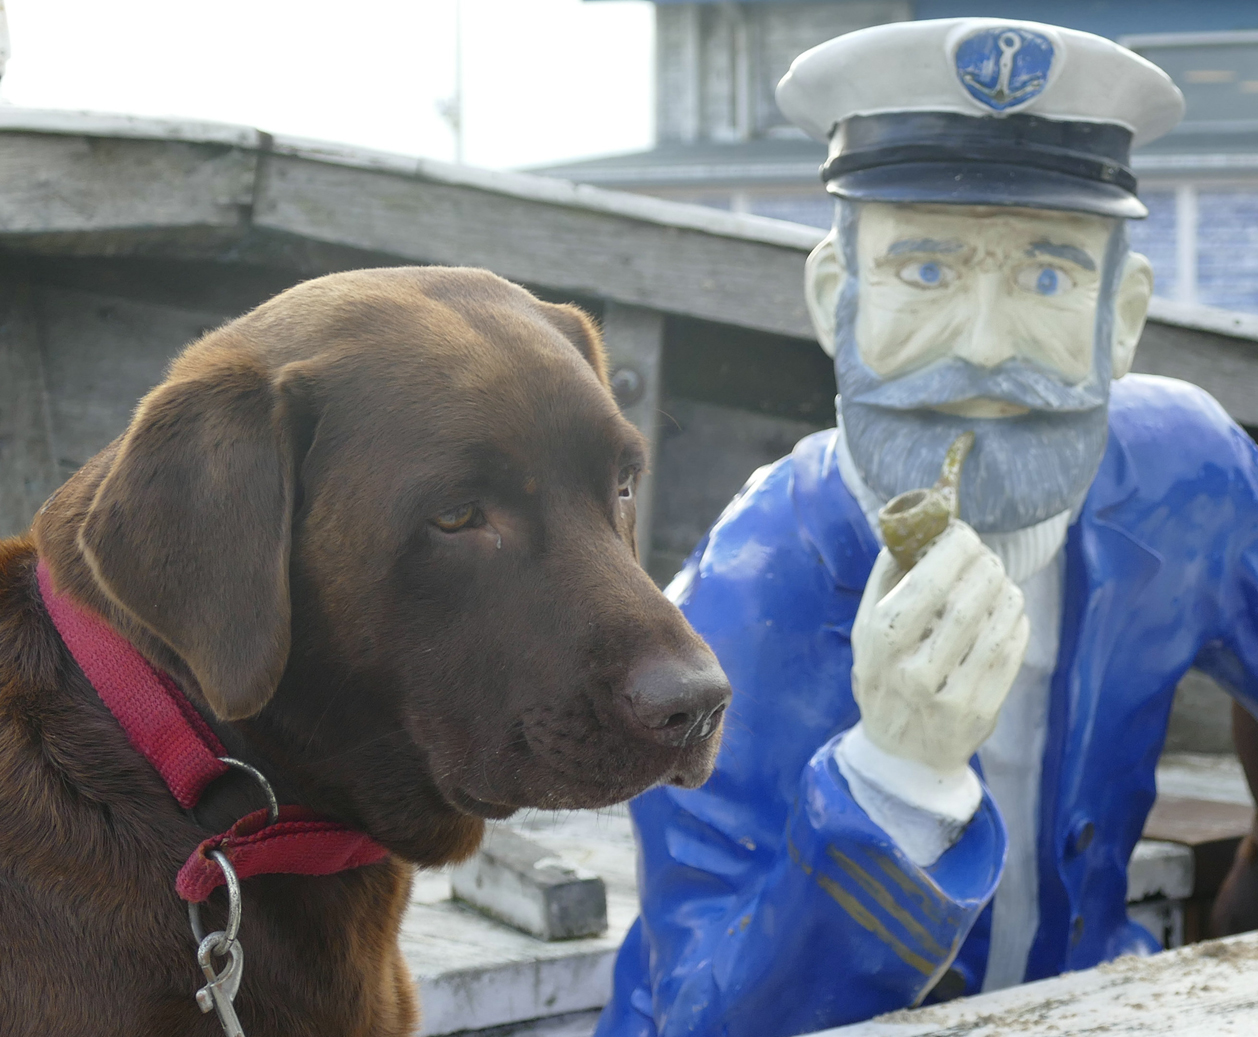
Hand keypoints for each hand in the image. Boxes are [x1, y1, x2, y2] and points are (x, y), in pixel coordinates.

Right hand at [850, 521, 1028, 773]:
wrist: (899, 751)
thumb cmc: (883, 674)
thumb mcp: (865, 630)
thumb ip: (885, 580)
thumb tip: (915, 529)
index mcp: (881, 641)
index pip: (928, 583)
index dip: (956, 550)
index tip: (964, 534)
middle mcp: (912, 671)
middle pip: (967, 602)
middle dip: (986, 568)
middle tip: (989, 557)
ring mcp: (949, 696)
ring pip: (995, 628)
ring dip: (1006, 593)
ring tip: (1002, 581)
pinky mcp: (980, 713)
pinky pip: (1010, 655)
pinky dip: (1017, 624)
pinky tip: (1011, 611)